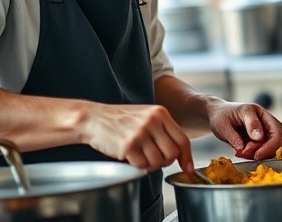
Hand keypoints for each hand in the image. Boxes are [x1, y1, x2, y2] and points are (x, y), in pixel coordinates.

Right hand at [80, 102, 194, 175]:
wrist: (93, 118)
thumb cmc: (119, 120)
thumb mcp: (146, 116)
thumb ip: (164, 130)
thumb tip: (182, 154)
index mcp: (160, 113)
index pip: (183, 139)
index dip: (187, 157)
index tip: (188, 168)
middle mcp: (152, 122)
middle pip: (172, 153)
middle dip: (165, 161)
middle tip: (153, 158)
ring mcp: (140, 133)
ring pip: (158, 161)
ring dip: (150, 164)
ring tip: (140, 155)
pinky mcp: (128, 146)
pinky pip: (142, 165)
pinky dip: (138, 165)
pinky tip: (130, 156)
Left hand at [208, 101, 281, 159]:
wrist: (218, 116)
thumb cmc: (221, 116)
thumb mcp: (223, 123)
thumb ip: (234, 134)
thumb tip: (247, 146)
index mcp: (257, 112)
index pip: (275, 128)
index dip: (269, 144)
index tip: (256, 154)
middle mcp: (264, 121)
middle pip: (278, 139)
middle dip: (265, 151)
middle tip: (247, 154)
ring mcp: (264, 131)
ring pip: (274, 147)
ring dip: (261, 155)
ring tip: (242, 153)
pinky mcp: (261, 141)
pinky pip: (265, 152)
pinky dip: (256, 156)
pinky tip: (242, 153)